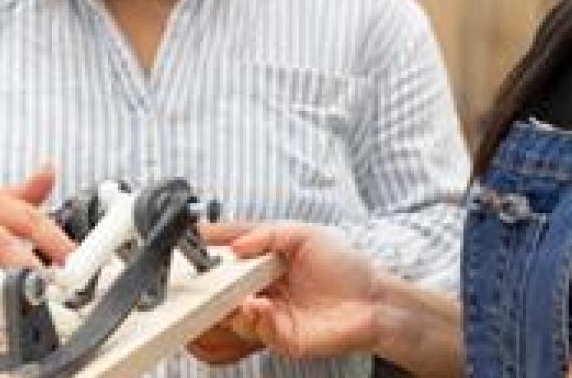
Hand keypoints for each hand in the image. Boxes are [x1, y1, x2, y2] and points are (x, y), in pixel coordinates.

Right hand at [192, 222, 385, 361]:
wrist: (374, 301)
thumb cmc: (346, 268)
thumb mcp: (306, 235)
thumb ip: (269, 234)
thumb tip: (237, 244)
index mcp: (267, 265)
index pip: (231, 256)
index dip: (213, 248)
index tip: (196, 239)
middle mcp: (264, 291)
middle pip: (225, 289)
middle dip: (210, 283)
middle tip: (203, 273)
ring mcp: (271, 315)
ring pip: (234, 314)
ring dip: (229, 302)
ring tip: (234, 291)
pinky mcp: (281, 337)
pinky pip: (258, 330)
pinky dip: (253, 318)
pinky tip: (257, 306)